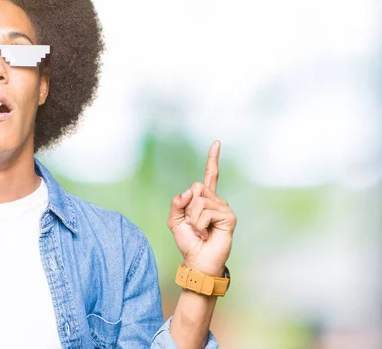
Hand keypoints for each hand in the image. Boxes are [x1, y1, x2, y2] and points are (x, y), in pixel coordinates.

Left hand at [167, 141, 236, 276]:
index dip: (213, 159)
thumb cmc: (188, 241)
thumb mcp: (174, 220)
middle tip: (193, 224)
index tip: (217, 142)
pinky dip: (199, 224)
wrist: (198, 261)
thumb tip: (188, 192)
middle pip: (196, 187)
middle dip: (188, 207)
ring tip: (200, 231)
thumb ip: (177, 203)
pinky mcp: (229, 217)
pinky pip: (205, 212)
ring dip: (193, 219)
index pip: (210, 176)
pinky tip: (206, 233)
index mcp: (205, 199)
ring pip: (199, 201)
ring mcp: (224, 208)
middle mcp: (217, 200)